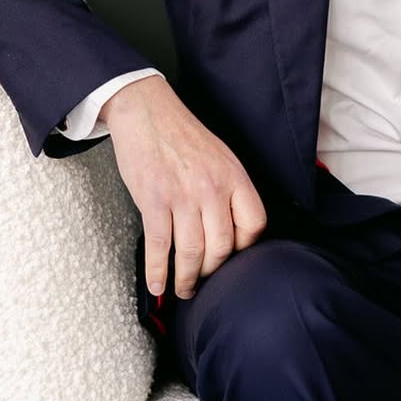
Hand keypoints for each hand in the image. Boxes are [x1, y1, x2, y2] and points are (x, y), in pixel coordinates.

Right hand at [101, 74, 266, 298]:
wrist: (147, 111)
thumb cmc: (182, 135)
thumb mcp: (220, 156)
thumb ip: (229, 189)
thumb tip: (230, 226)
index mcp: (234, 176)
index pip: (254, 224)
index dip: (245, 249)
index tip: (232, 259)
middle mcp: (213, 188)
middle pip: (222, 247)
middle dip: (212, 272)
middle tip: (203, 281)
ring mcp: (183, 196)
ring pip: (192, 253)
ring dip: (186, 279)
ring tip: (182, 289)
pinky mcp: (155, 200)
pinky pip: (160, 247)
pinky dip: (157, 272)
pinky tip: (157, 285)